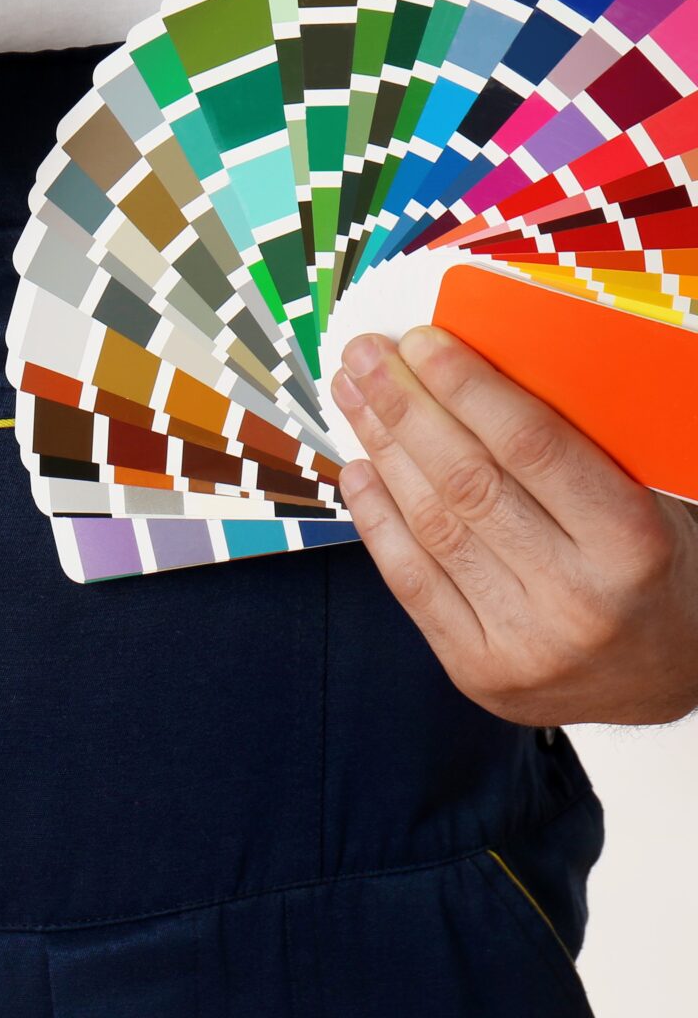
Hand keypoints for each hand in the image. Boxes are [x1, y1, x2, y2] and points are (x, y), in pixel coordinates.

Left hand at [333, 325, 697, 726]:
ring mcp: (523, 644)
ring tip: (353, 398)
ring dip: (382, 450)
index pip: (532, 447)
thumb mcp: (654, 500)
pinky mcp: (478, 671)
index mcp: (633, 545)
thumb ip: (589, 444)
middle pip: (466, 482)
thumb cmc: (661, 569)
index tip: (420, 341)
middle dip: (405, 407)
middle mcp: (576, 599)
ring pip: (431, 525)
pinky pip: (410, 581)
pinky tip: (360, 468)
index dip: (468, 387)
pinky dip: (377, 518)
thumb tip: (491, 362)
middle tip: (365, 357)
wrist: (674, 677)